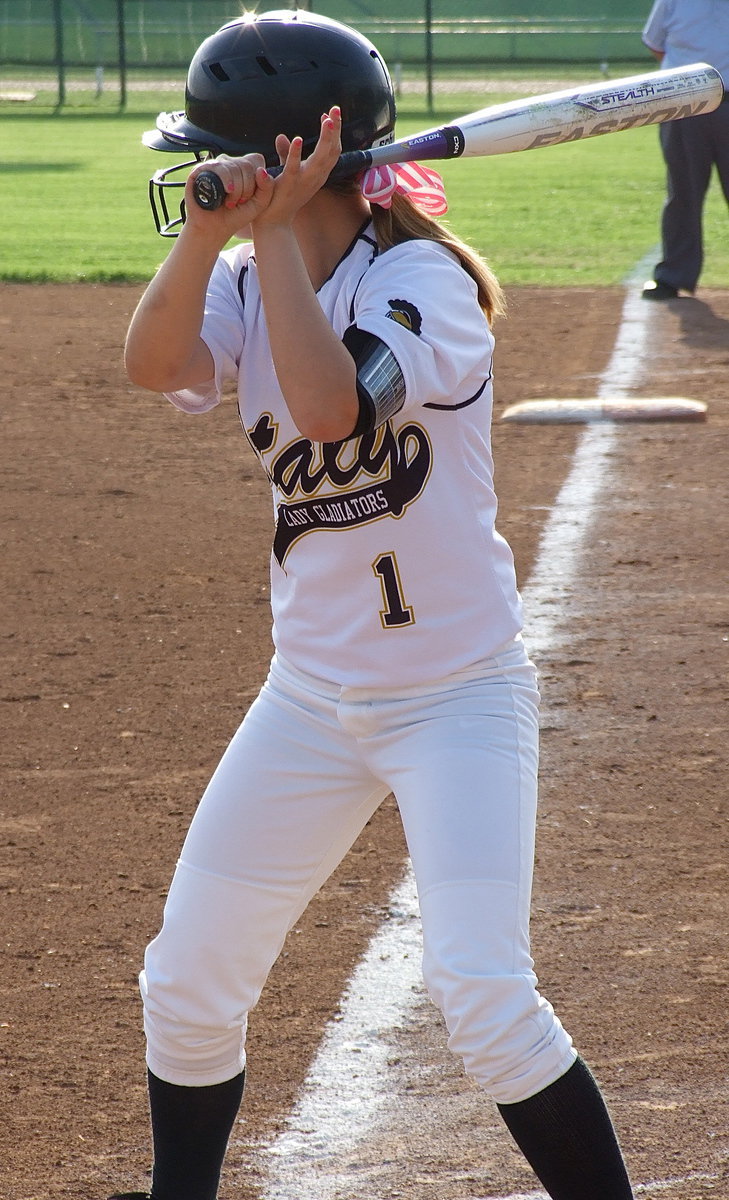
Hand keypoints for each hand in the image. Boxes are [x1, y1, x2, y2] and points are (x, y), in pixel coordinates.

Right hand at [183, 152, 272, 241]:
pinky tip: (227, 192)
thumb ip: (267, 189)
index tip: (250, 198)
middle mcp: (229, 164)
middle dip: (247, 188)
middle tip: (239, 203)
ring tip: (230, 202)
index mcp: (243, 169)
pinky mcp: (201, 169)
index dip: (257, 180)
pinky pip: (219, 167)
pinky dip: (226, 180)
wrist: (213, 230)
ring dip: (237, 188)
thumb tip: (261, 170)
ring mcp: (216, 166)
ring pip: (234, 166)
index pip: (256, 161)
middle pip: (246, 165)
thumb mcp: (258, 205)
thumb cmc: (234, 217)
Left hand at [251, 107, 342, 230]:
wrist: (273, 223)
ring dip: (325, 138)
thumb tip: (282, 136)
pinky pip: (294, 168)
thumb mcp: (286, 173)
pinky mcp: (288, 186)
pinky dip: (296, 154)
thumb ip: (286, 154)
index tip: (331, 114)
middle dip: (336, 129)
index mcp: (318, 174)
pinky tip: (298, 139)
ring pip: (320, 159)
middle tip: (335, 109)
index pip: (333, 150)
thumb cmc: (280, 198)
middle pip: (332, 151)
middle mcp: (315, 178)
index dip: (335, 132)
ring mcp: (303, 182)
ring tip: (327, 119)